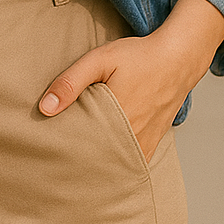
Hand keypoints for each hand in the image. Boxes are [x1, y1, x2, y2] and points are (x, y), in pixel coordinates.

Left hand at [37, 0, 223, 162]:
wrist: (179, 58)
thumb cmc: (139, 56)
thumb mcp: (100, 60)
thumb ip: (71, 82)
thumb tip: (45, 108)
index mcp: (116, 118)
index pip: (82, 148)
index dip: (64, 153)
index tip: (49, 154)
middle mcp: (132, 136)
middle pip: (97, 161)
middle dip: (77, 163)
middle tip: (57, 164)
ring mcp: (144, 143)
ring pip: (115, 165)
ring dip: (97, 166)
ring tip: (76, 166)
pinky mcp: (153, 142)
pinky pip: (131, 163)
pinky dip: (116, 164)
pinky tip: (102, 162)